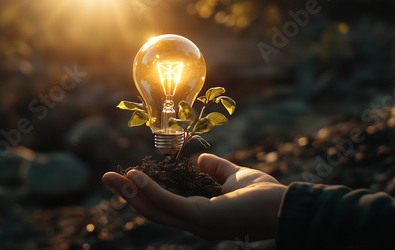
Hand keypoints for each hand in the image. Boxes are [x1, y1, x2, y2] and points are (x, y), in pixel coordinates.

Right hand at [102, 153, 286, 240]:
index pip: (165, 206)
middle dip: (128, 195)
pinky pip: (170, 203)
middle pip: (153, 210)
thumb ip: (216, 169)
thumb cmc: (264, 196)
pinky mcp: (202, 218)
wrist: (286, 207)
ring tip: (114, 178)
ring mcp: (197, 223)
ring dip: (132, 194)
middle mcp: (194, 224)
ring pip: (155, 210)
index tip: (127, 177)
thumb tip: (199, 160)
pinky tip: (136, 177)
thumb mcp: (234, 177)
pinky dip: (151, 190)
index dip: (144, 193)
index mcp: (199, 216)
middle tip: (108, 179)